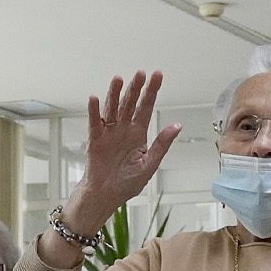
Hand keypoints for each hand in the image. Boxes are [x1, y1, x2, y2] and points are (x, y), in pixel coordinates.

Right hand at [65, 71, 178, 229]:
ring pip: (112, 108)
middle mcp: (123, 129)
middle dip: (136, 88)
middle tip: (140, 74)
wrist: (106, 196)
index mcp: (138, 134)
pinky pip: (94, 123)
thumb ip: (162, 144)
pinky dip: (93, 111)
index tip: (157, 76)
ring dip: (115, 94)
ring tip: (119, 79)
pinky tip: (94, 98)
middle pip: (130, 103)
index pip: (146, 107)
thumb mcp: (150, 164)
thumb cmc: (126, 183)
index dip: (152, 91)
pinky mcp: (95, 141)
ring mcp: (108, 133)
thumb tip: (176, 126)